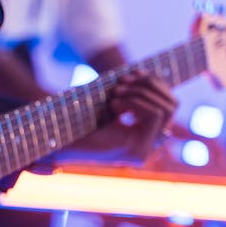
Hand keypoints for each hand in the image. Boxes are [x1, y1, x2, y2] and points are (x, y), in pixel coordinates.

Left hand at [53, 70, 177, 163]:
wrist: (52, 141)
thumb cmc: (74, 121)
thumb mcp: (107, 104)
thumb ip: (129, 95)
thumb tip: (146, 75)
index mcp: (142, 135)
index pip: (170, 104)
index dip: (154, 83)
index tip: (128, 75)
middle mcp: (147, 146)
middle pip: (173, 104)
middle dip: (149, 85)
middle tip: (120, 85)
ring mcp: (143, 151)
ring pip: (167, 108)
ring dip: (140, 93)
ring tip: (114, 97)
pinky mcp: (135, 151)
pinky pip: (154, 115)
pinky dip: (135, 103)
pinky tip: (113, 107)